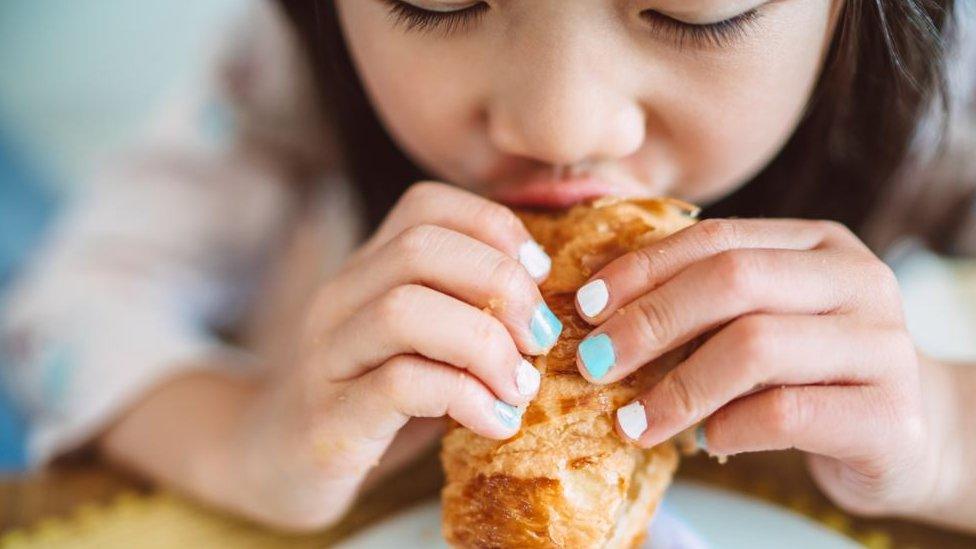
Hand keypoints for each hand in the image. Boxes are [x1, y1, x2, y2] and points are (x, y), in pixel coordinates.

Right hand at [228, 182, 560, 529]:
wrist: (277, 468)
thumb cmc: (372, 403)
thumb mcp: (423, 344)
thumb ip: (467, 313)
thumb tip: (552, 302)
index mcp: (367, 270)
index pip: (426, 205)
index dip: (496, 227)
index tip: (539, 276)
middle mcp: (340, 299)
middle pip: (420, 248)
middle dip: (500, 284)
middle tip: (541, 336)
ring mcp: (327, 357)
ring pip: (405, 310)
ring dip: (485, 345)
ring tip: (521, 385)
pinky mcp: (329, 420)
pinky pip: (401, 384)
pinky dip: (465, 398)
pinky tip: (496, 423)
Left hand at [572, 218, 938, 517]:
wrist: (910, 435)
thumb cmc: (812, 373)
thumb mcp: (764, 320)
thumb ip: (705, 303)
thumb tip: (599, 310)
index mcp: (818, 245)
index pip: (715, 238)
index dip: (642, 269)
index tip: (586, 307)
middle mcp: (858, 280)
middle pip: (733, 281)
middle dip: (649, 322)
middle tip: (594, 364)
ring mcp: (883, 345)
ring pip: (756, 346)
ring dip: (677, 387)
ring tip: (634, 421)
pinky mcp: (891, 415)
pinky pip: (785, 414)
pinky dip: (728, 428)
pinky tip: (705, 442)